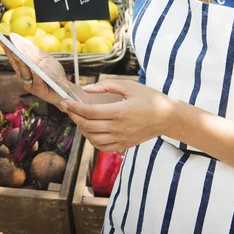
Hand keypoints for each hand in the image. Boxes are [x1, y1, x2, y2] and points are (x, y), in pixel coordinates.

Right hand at [0, 42, 66, 106]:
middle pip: (15, 64)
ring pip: (24, 72)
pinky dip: (36, 74)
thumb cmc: (53, 74)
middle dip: (10, 53)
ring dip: (21, 63)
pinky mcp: (38, 91)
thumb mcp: (45, 60)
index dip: (7, 49)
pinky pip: (37, 80)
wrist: (63, 90)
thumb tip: (24, 42)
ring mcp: (30, 85)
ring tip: (17, 55)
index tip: (0, 39)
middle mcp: (24, 77)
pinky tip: (34, 68)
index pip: (14, 57)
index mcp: (23, 69)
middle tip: (5, 44)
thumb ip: (35, 53)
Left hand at [60, 79, 176, 151]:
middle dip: (74, 117)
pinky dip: (92, 140)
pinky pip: (102, 147)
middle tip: (68, 108)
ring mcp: (121, 138)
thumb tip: (87, 89)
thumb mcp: (130, 86)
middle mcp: (119, 128)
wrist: (167, 117)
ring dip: (82, 129)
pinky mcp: (124, 145)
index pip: (90, 112)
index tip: (66, 102)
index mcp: (120, 112)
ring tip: (79, 118)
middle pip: (88, 126)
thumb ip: (107, 86)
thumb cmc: (149, 98)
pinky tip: (90, 130)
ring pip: (93, 139)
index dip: (74, 108)